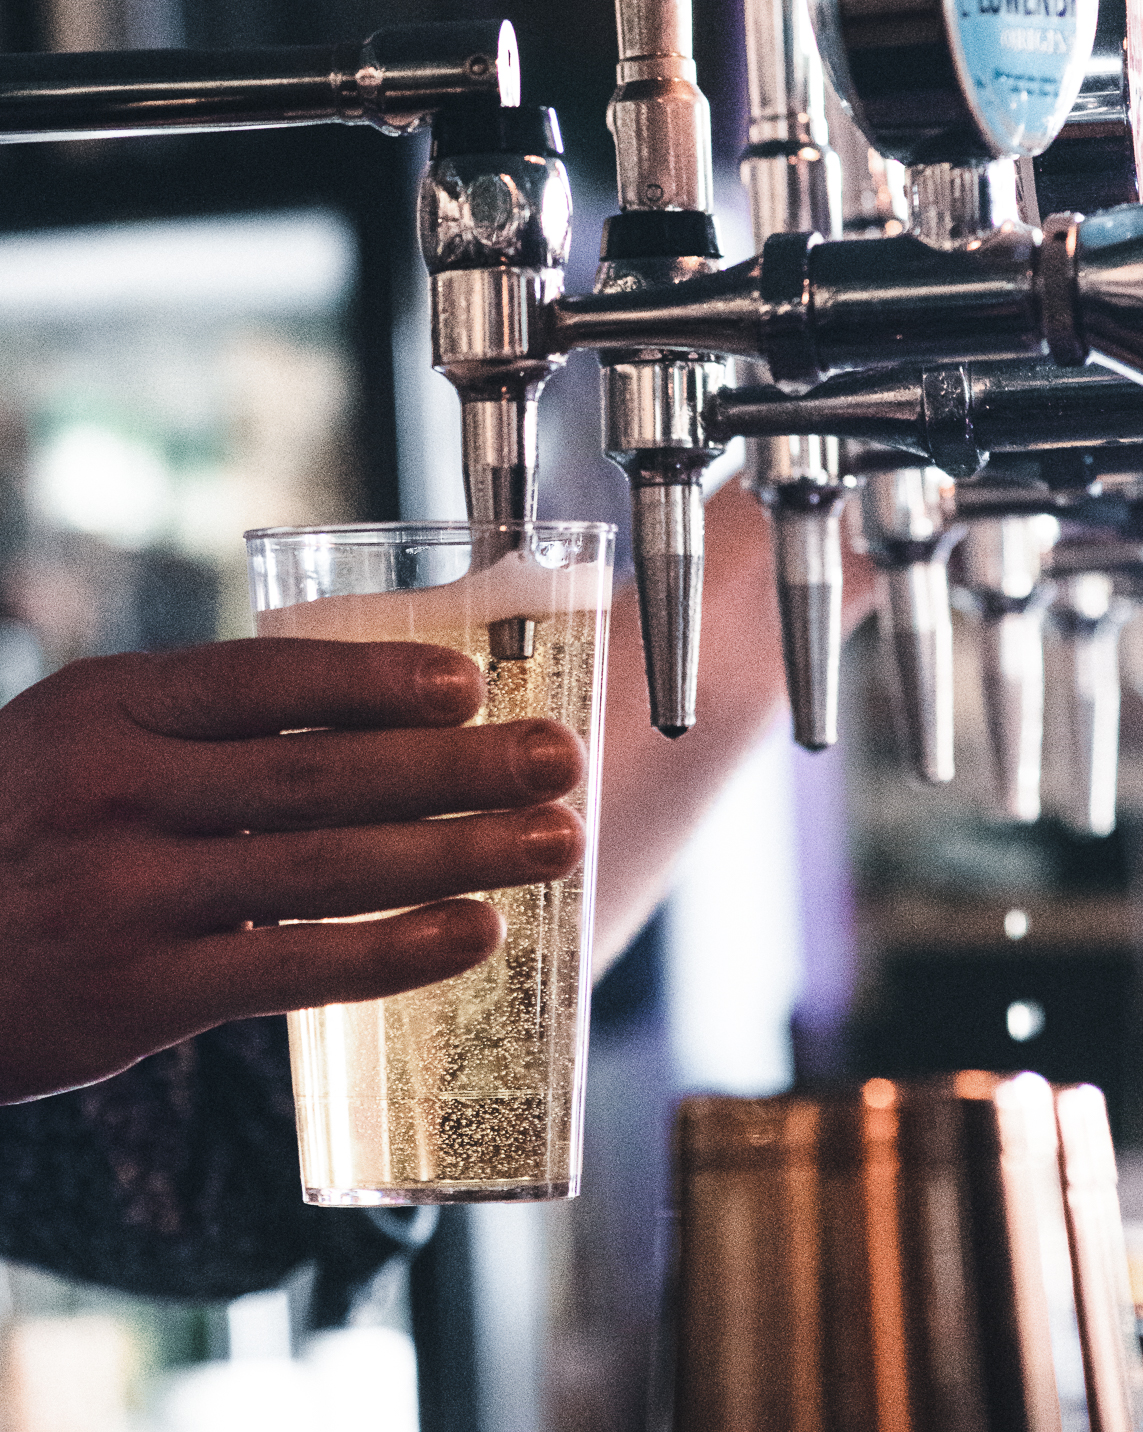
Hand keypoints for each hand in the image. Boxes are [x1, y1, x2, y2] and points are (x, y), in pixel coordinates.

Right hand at [0, 639, 583, 1102]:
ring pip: (321, 868)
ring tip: (551, 842)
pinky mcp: (132, 995)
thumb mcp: (76, 737)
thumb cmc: (16, 828)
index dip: (376, 678)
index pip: (264, 678)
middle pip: (318, 771)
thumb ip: (195, 724)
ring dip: (454, 853)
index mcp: (107, 705)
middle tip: (558, 758)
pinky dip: (390, 951)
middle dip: (458, 764)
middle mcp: (114, 789)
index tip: (472, 682)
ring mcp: (123, 894)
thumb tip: (372, 708)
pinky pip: (288, 969)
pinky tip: (472, 936)